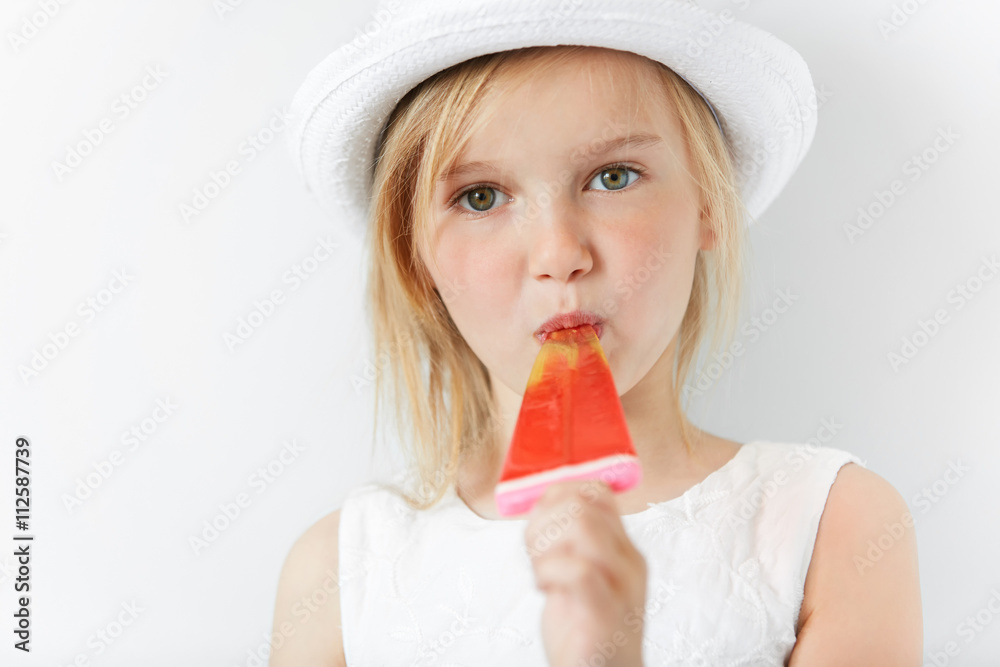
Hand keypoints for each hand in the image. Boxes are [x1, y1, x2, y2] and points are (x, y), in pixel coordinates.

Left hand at [525, 478, 647, 666]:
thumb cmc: (583, 628)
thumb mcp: (577, 573)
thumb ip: (567, 540)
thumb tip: (541, 501)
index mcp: (621, 548)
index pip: (598, 492)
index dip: (559, 492)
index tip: (538, 517)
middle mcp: (627, 562)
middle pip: (583, 505)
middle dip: (544, 520)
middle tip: (534, 550)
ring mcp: (620, 587)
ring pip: (582, 527)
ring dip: (544, 544)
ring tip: (540, 571)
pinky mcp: (605, 613)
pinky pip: (579, 570)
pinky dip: (548, 572)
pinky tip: (544, 589)